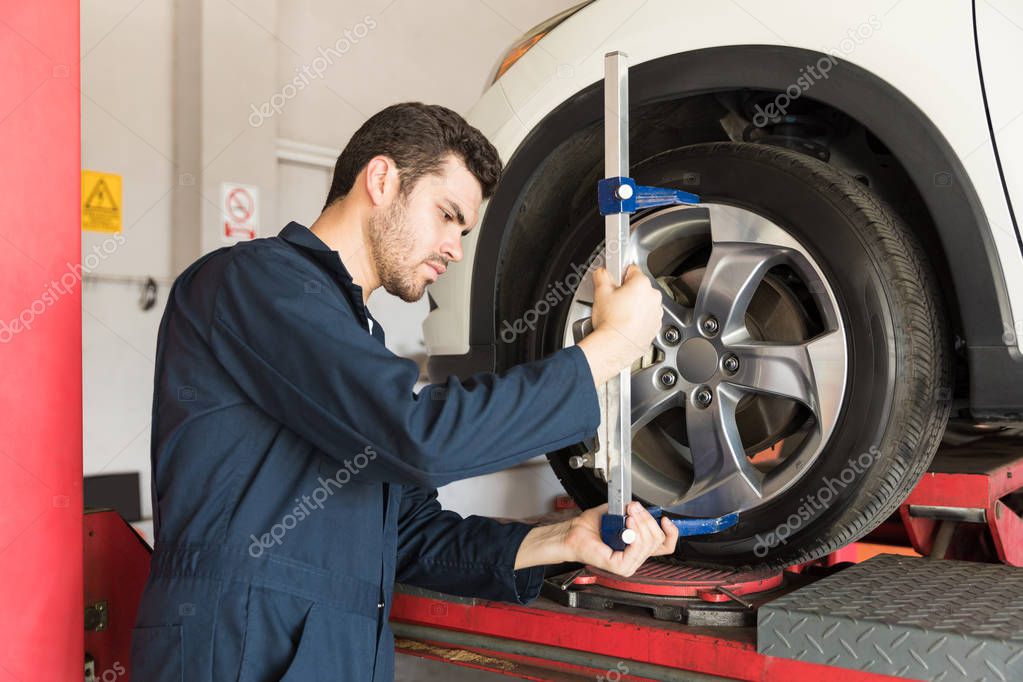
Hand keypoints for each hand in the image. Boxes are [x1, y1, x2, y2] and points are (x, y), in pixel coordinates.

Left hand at [563, 501, 679, 576]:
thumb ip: (632, 512)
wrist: (572, 533)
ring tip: (629, 514)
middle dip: (648, 519)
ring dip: (641, 523)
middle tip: (634, 508)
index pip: (666, 545)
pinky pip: (637, 549)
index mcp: (638, 548)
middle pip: (658, 540)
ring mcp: (628, 564)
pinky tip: (628, 526)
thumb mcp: (617, 514)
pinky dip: (634, 534)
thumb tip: (641, 507)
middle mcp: (635, 558)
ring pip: (649, 543)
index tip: (665, 519)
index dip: (671, 532)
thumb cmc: (590, 527)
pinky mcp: (620, 566)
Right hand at [591, 264, 661, 353]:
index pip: (631, 270)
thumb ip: (602, 276)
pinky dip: (638, 321)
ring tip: (618, 316)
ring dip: (634, 307)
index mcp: (641, 284)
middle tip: (613, 302)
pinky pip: (647, 319)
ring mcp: (656, 313)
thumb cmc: (611, 322)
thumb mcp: (601, 293)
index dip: (620, 276)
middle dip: (627, 293)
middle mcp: (653, 297)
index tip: (614, 283)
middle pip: (639, 288)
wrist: (615, 347)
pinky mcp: (655, 328)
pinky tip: (625, 325)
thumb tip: (602, 272)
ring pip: (644, 304)